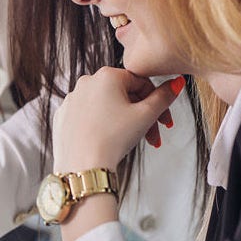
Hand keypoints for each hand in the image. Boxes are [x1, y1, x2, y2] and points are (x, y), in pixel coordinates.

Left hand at [52, 67, 183, 172]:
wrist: (83, 165)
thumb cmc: (113, 139)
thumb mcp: (146, 115)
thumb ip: (165, 96)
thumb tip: (177, 82)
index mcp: (106, 75)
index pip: (141, 82)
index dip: (157, 102)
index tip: (165, 122)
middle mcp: (86, 82)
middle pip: (124, 95)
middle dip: (142, 116)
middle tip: (154, 137)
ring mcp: (71, 99)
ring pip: (106, 106)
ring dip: (124, 122)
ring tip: (133, 142)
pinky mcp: (62, 116)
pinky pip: (88, 116)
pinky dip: (101, 126)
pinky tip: (109, 141)